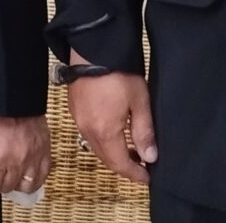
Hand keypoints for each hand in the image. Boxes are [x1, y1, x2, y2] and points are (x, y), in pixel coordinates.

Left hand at [0, 114, 50, 195]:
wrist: (11, 97)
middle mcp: (16, 163)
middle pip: (7, 187)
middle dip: (0, 181)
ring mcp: (32, 158)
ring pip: (26, 186)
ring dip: (18, 182)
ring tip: (13, 172)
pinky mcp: (44, 152)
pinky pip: (42, 175)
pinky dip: (35, 177)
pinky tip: (27, 172)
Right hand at [69, 62, 155, 183]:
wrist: (93, 48)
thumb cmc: (119, 72)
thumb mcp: (139, 102)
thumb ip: (144, 132)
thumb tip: (150, 157)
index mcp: (105, 131)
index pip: (120, 163)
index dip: (135, 174)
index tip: (147, 178)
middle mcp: (88, 130)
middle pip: (106, 159)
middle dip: (124, 166)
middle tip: (142, 167)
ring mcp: (79, 120)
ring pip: (96, 148)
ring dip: (113, 154)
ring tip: (131, 151)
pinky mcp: (75, 109)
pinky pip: (89, 134)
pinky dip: (103, 141)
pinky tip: (114, 133)